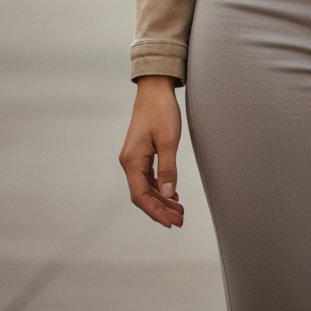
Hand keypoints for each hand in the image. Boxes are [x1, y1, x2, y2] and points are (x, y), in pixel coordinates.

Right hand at [119, 75, 183, 227]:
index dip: (155, 212)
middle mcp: (129, 161)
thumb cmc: (161, 110)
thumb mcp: (169, 140)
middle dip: (161, 209)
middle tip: (180, 220)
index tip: (170, 223)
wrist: (155, 88)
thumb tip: (167, 194)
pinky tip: (172, 194)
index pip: (140, 196)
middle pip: (143, 195)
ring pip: (146, 187)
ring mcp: (134, 157)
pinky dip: (160, 187)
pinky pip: (148, 177)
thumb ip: (168, 169)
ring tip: (180, 210)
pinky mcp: (141, 153)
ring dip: (162, 200)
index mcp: (132, 160)